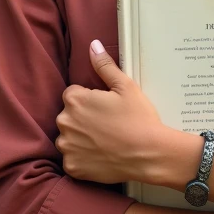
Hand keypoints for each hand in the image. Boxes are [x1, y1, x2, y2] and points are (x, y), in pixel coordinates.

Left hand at [55, 40, 164, 183]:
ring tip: (105, 140)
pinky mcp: (72, 168)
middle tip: (108, 123)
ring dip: (80, 138)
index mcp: (75, 100)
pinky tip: (101, 155)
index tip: (106, 107)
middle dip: (83, 117)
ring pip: (69, 137)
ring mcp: (67, 147)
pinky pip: (72, 159)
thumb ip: (104, 65)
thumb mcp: (125, 86)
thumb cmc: (138, 118)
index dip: (90, 100)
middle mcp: (65, 123)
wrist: (148, 154)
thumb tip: (93, 45)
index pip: (73, 94)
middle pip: (69, 115)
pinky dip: (83, 158)